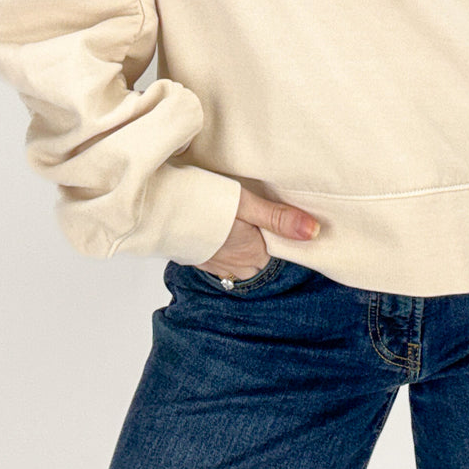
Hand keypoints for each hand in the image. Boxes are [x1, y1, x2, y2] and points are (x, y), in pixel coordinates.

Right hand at [195, 184, 320, 280]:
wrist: (155, 207)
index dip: (284, 241)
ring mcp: (214, 266)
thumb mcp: (246, 203)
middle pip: (260, 259)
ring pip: (240, 260)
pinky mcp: (199, 259)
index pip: (278, 255)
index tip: (288, 228)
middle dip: (264, 244)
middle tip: (264, 221)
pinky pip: (222, 257)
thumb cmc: (201, 201)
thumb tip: (313, 232)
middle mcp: (234, 267)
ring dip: (244, 245)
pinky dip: (226, 245)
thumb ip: (278, 219)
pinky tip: (223, 228)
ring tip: (244, 224)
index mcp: (251, 256)